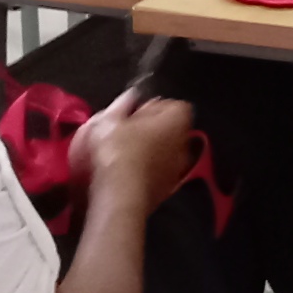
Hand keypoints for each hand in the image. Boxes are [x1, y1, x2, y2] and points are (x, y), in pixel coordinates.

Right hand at [76, 91, 195, 213]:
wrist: (120, 197)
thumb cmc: (117, 152)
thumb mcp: (109, 120)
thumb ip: (122, 104)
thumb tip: (129, 96)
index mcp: (176, 122)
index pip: (177, 106)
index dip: (157, 107)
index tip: (136, 113)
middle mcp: (183, 144)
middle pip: (173, 129)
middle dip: (153, 128)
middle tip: (128, 130)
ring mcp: (178, 169)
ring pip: (166, 152)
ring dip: (151, 149)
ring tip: (125, 152)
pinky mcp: (167, 190)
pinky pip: (159, 171)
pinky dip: (148, 169)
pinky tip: (127, 172)